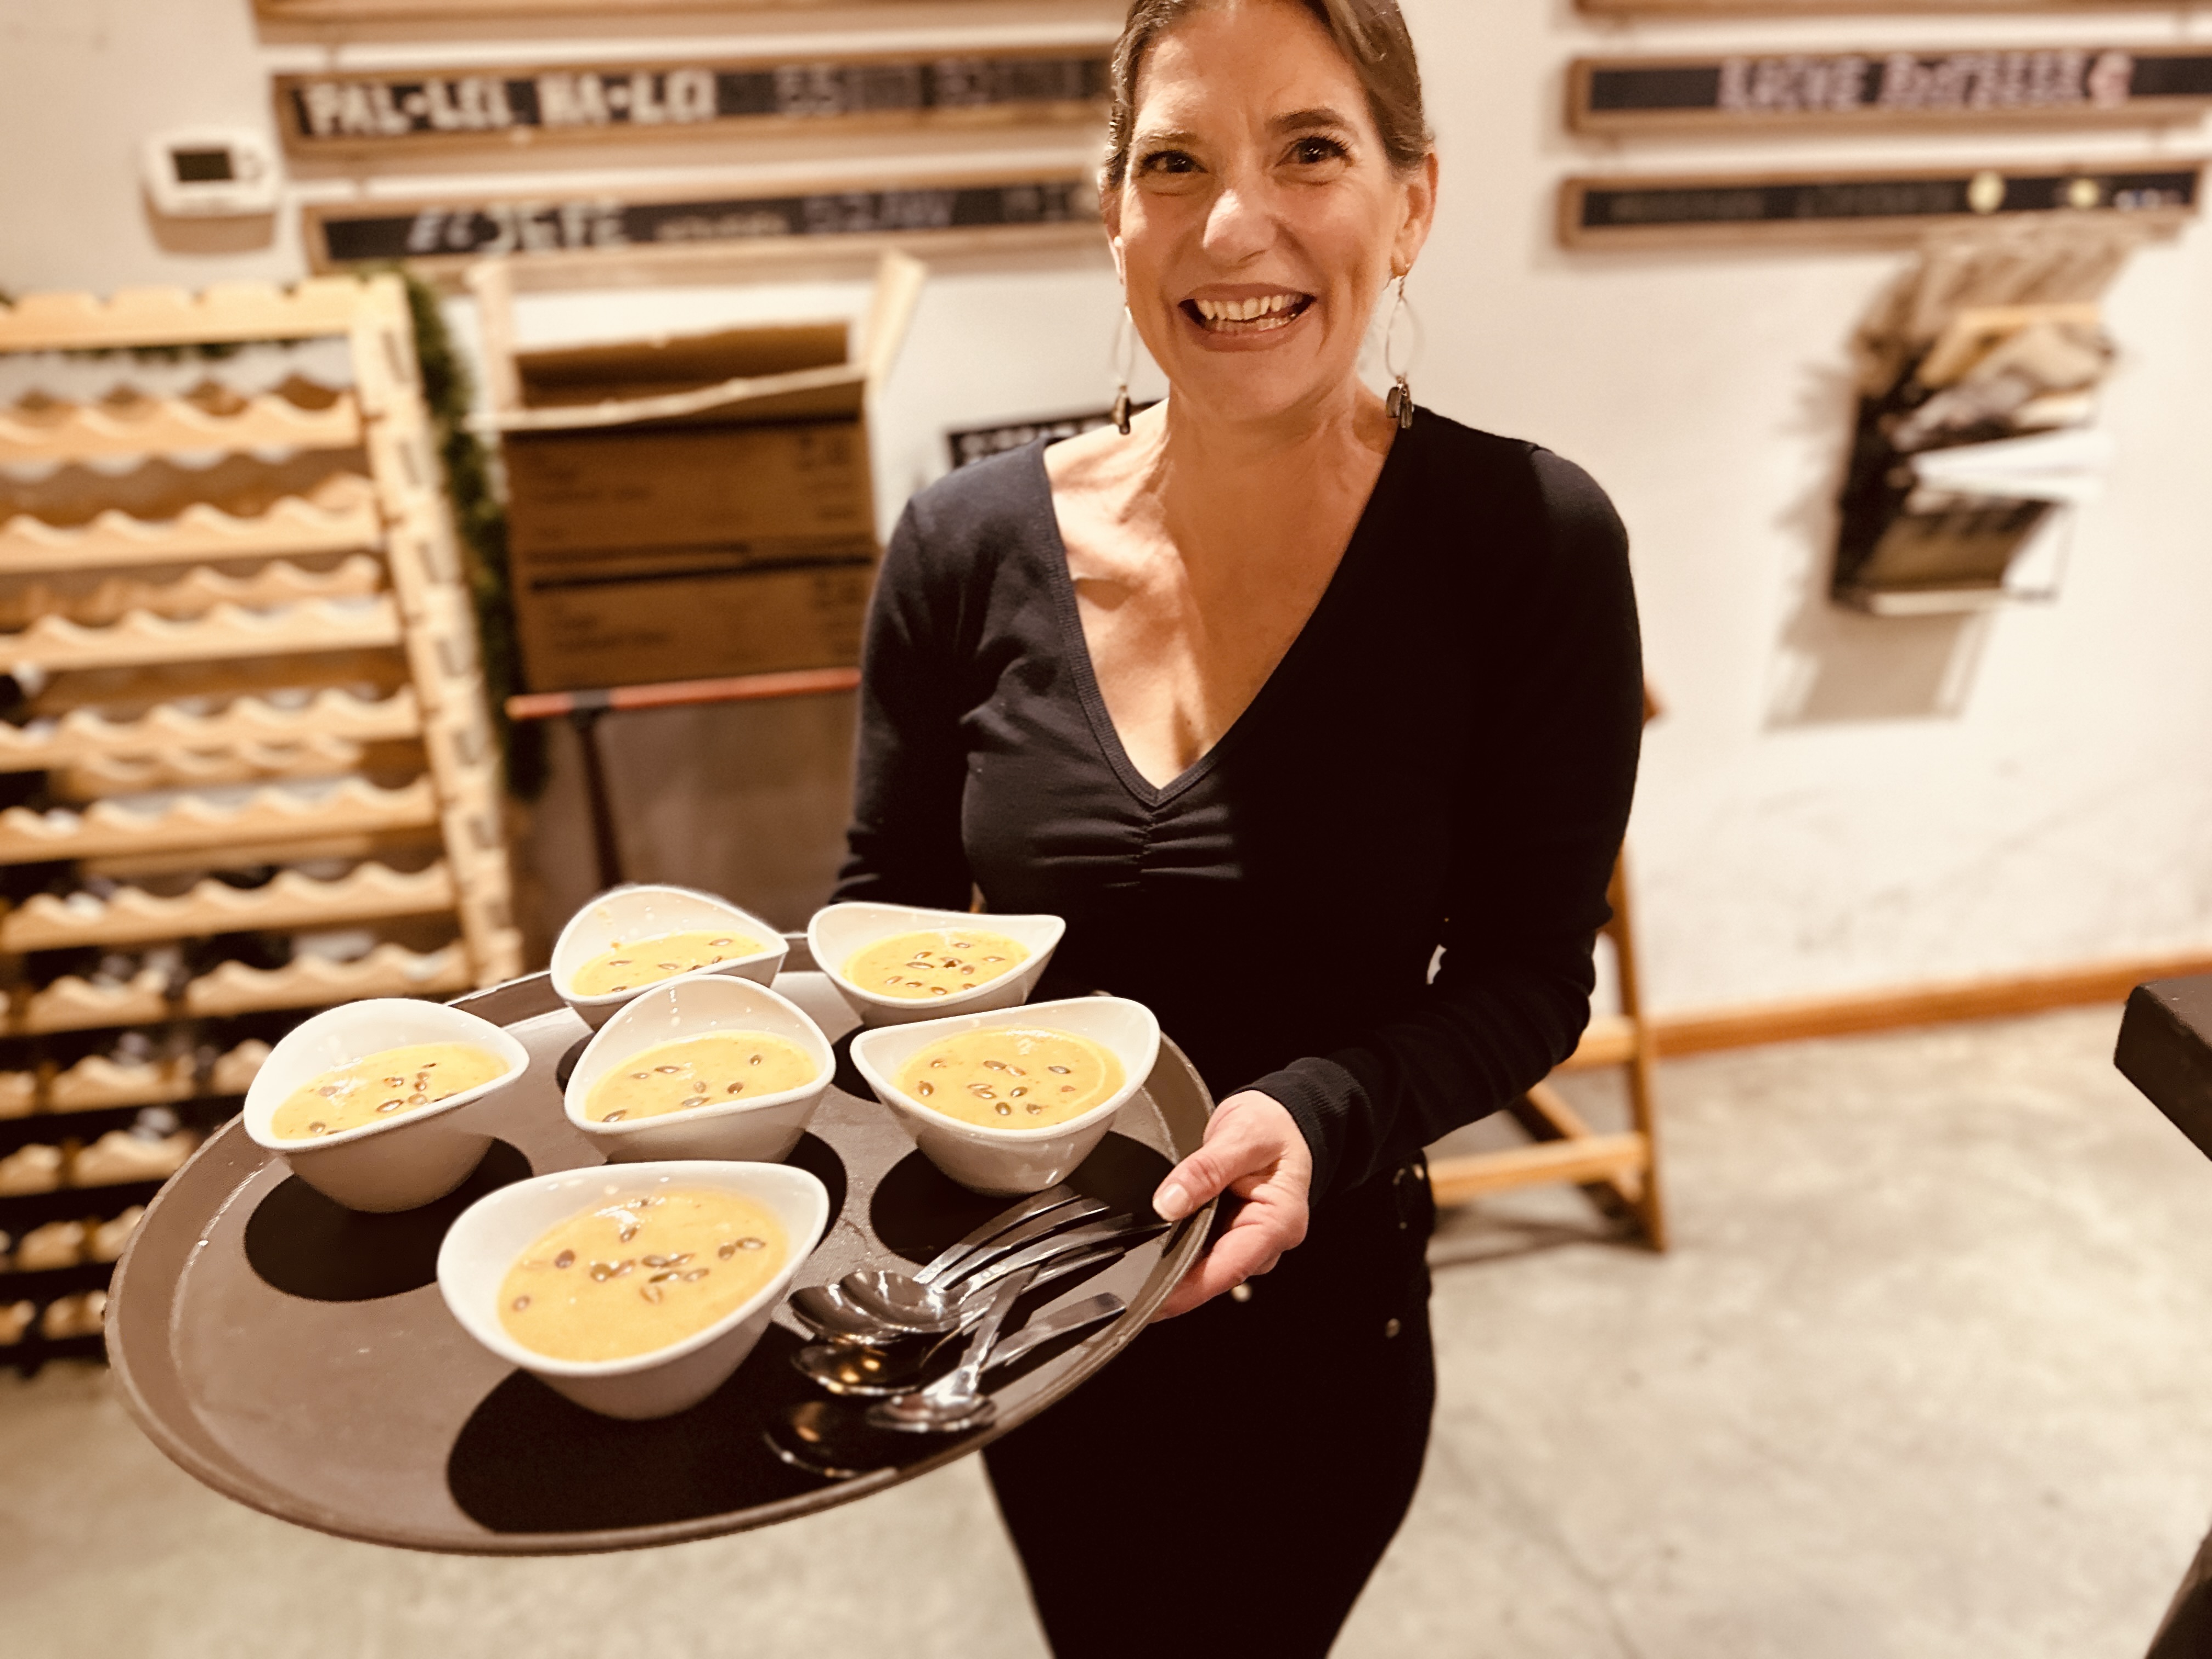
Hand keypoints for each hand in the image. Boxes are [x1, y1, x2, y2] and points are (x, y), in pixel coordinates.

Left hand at [1149, 1091, 1311, 1319]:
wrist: (1282, 1119)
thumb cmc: (1272, 1127)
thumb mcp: (1241, 1136)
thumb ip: (1205, 1169)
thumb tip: (1169, 1204)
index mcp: (1278, 1222)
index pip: (1228, 1269)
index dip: (1187, 1291)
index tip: (1152, 1300)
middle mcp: (1266, 1241)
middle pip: (1213, 1275)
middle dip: (1173, 1281)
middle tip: (1129, 1280)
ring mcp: (1248, 1242)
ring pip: (1205, 1267)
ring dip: (1174, 1265)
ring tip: (1140, 1255)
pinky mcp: (1232, 1236)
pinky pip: (1202, 1252)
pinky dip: (1179, 1250)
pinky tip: (1158, 1243)